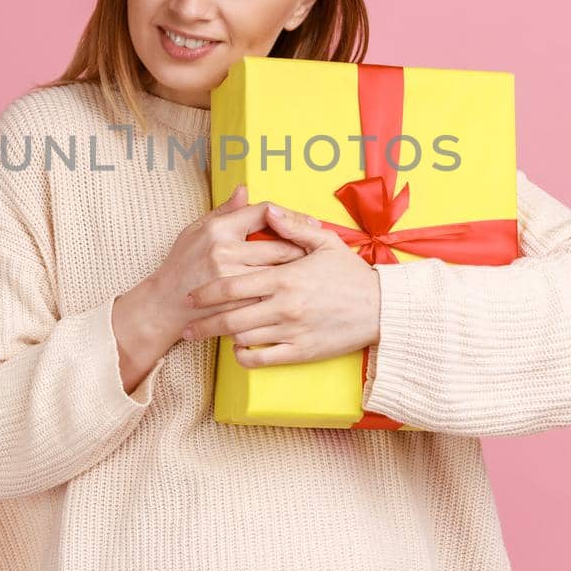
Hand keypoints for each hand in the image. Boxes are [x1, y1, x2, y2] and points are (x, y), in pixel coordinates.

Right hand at [128, 183, 306, 346]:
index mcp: (219, 229)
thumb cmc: (181, 264)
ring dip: (299, 273)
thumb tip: (244, 190)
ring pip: (279, 274)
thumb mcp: (195, 230)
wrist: (163, 304)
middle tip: (318, 250)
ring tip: (312, 271)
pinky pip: (270, 297)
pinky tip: (295, 292)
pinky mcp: (235, 305)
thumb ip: (224, 211)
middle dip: (303, 248)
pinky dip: (285, 294)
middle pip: (280, 246)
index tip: (309, 222)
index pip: (265, 213)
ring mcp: (231, 281)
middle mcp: (226, 252)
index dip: (291, 216)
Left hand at [182, 204, 381, 367]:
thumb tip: (267, 211)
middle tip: (187, 323)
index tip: (191, 295)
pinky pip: (262, 358)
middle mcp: (284, 306)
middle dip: (203, 321)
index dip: (206, 292)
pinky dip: (244, 355)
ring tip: (208, 335)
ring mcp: (292, 331)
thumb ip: (292, 226)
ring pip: (243, 339)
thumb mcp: (326, 243)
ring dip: (221, 338)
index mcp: (285, 277)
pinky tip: (239, 348)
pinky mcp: (302, 352)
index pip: (233, 286)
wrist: (382, 308)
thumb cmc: (352, 274)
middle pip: (230, 317)